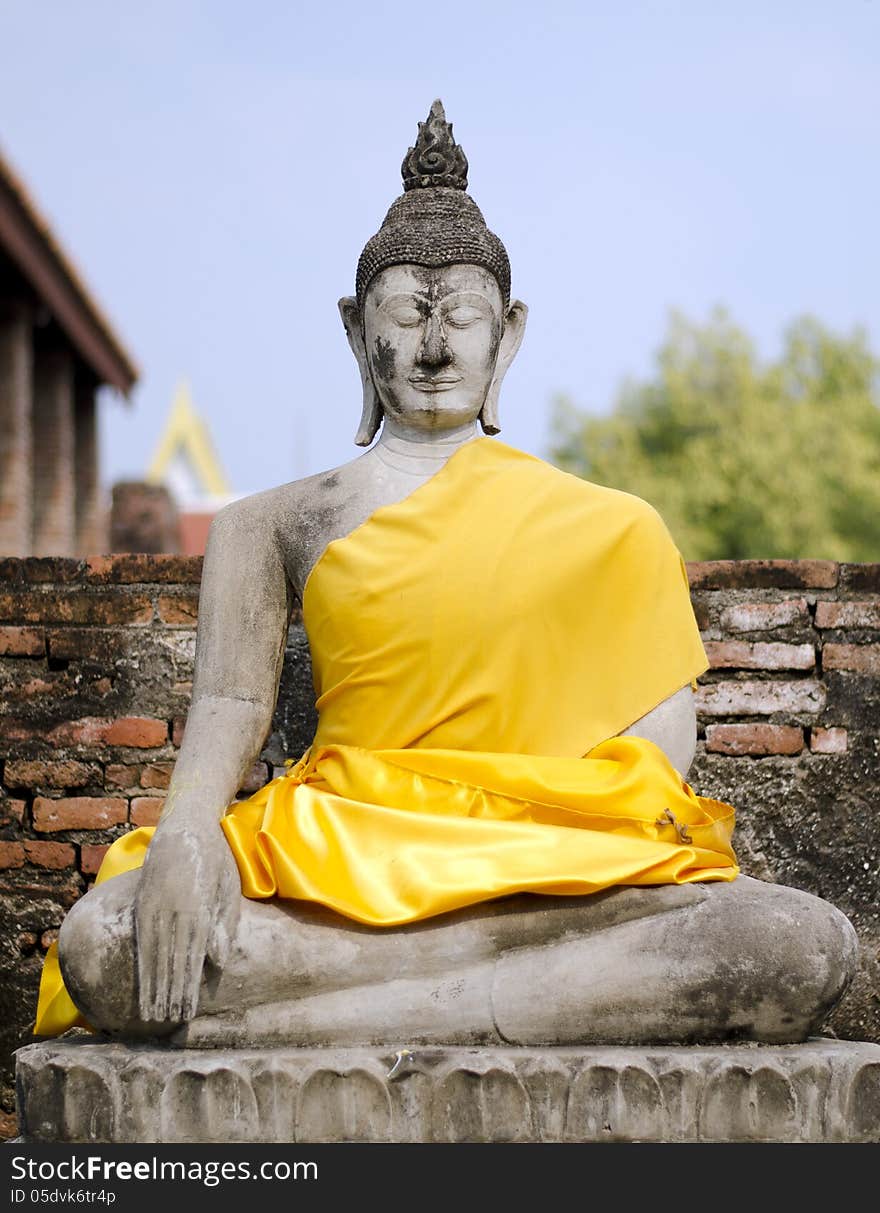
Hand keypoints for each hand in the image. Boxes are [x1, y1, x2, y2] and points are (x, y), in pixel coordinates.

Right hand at [133, 821, 240, 1023]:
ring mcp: (154, 906)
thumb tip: (218, 962)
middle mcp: (172, 910)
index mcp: (197, 907)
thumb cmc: (216, 860)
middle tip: (170, 1022)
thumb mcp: (227, 887)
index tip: (188, 1012)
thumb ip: (223, 924)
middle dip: (170, 993)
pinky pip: (141, 940)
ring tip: (153, 1014)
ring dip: (152, 985)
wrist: (185, 826)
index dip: (188, 987)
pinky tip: (142, 982)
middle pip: (170, 961)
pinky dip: (142, 964)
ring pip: (152, 954)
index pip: (191, 957)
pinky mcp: (142, 904)